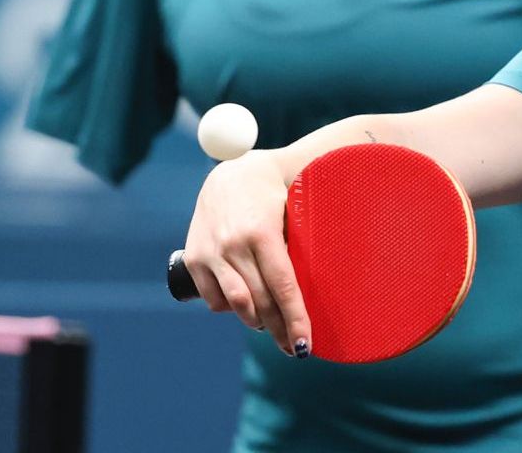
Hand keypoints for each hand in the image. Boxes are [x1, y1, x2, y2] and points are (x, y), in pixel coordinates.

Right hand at [182, 150, 311, 357]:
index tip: (305, 345)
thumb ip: (305, 246)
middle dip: (280, 330)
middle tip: (295, 348)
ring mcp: (210, 253)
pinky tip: (245, 307)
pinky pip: (214, 299)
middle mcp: (233, 245)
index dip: (295, 319)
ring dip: (256, 323)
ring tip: (271, 327)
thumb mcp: (295, 212)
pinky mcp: (193, 258)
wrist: (233, 173)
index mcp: (262, 232)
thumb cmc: (276, 195)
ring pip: (236, 305)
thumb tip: (327, 287)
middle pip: (260, 302)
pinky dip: (231, 309)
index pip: (283, 286)